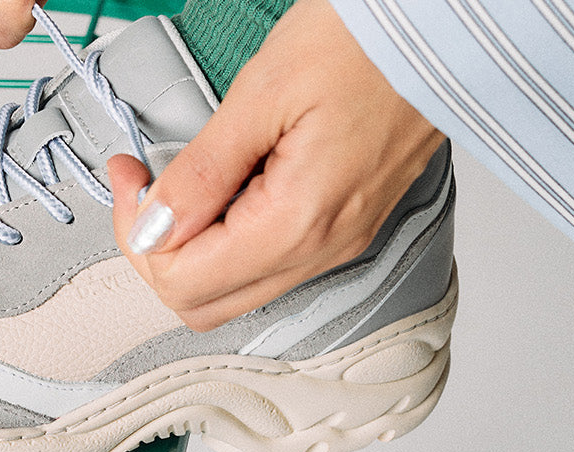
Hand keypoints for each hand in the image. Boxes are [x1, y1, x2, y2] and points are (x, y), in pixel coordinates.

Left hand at [108, 0, 445, 331]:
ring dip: (189, 245)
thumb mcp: (262, 94)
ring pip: (234, 289)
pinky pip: (267, 261)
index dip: (138, 234)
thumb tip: (151, 229)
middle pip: (205, 302)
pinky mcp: (345, 224)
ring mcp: (338, 241)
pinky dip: (225, 237)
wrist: (442, 26)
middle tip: (143, 184)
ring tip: (177, 180)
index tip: (131, 175)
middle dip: (156, 248)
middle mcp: (324, 248)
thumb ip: (201, 174)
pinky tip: (219, 186)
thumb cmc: (365, 43)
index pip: (184, 282)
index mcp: (300, 222)